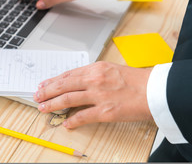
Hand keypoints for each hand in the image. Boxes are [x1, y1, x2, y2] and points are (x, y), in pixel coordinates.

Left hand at [33, 61, 152, 128]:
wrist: (155, 90)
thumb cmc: (135, 80)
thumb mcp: (111, 69)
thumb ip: (93, 74)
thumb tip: (76, 82)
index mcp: (95, 68)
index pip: (68, 75)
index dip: (53, 81)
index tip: (43, 85)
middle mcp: (94, 80)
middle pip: (63, 86)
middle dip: (47, 92)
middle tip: (37, 97)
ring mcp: (99, 96)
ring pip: (68, 99)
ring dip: (53, 105)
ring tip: (43, 108)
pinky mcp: (106, 111)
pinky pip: (83, 116)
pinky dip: (72, 120)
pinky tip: (66, 123)